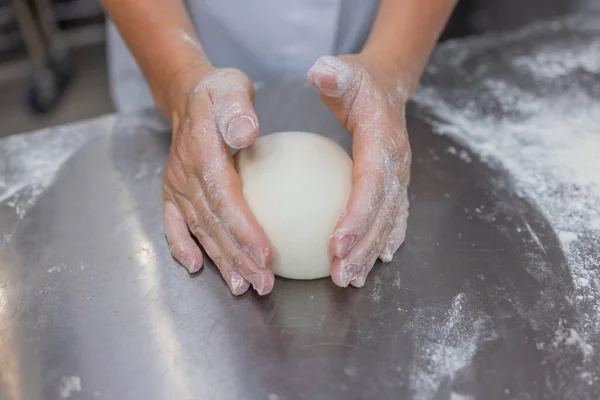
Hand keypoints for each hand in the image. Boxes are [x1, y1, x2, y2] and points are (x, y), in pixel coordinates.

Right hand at [162, 66, 273, 294]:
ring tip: (241, 286)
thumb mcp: (231, 87)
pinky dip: (181, 247)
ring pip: (199, 230)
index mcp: (202, 152)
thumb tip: (247, 132)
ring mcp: (176, 186)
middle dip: (238, 257)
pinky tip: (195, 267)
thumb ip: (237, 109)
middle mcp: (185, 175)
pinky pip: (173, 224)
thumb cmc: (218, 93)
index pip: (225, 198)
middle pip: (214, 224)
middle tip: (263, 283)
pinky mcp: (172, 193)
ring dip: (220, 261)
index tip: (265, 254)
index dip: (244, 229)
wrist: (187, 95)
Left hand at [308, 54, 410, 287]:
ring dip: (372, 253)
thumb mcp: (346, 71)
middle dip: (364, 247)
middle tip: (341, 275)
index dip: (357, 215)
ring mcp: (400, 176)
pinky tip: (375, 262)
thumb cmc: (360, 82)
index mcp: (383, 141)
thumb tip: (320, 71)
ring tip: (353, 279)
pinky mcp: (395, 184)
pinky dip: (385, 240)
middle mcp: (397, 163)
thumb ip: (335, 74)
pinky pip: (393, 217)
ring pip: (389, 221)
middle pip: (383, 212)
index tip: (336, 243)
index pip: (372, 183)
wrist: (388, 86)